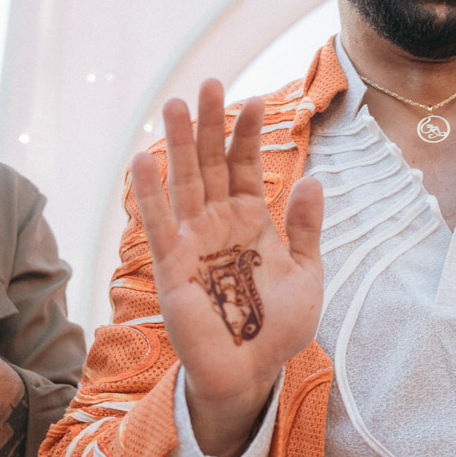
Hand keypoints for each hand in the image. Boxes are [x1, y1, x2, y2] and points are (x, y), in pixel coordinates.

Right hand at [133, 81, 323, 456]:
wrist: (253, 373)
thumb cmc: (277, 327)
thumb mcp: (307, 273)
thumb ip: (305, 228)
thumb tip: (312, 179)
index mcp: (250, 222)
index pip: (246, 168)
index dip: (249, 136)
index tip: (258, 100)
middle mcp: (218, 225)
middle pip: (212, 165)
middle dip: (211, 126)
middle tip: (208, 83)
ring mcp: (192, 243)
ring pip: (184, 184)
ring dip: (180, 145)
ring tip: (176, 104)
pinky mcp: (173, 268)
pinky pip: (159, 226)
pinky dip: (150, 194)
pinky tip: (143, 159)